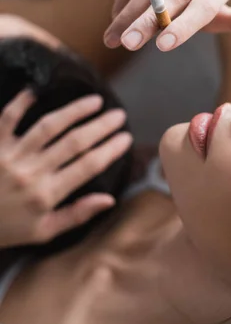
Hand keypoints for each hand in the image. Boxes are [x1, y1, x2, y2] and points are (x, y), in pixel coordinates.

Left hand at [0, 90, 132, 247]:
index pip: (88, 167)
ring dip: (73, 111)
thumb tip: (109, 199)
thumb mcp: (43, 232)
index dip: (110, 150)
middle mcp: (31, 172)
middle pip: (74, 143)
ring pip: (48, 126)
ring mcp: (11, 156)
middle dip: (100, 126)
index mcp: (46, 195)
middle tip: (118, 115)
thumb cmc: (6, 229)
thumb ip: (76, 215)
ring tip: (94, 101)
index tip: (125, 138)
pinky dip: (20, 103)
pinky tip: (36, 91)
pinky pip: (7, 118)